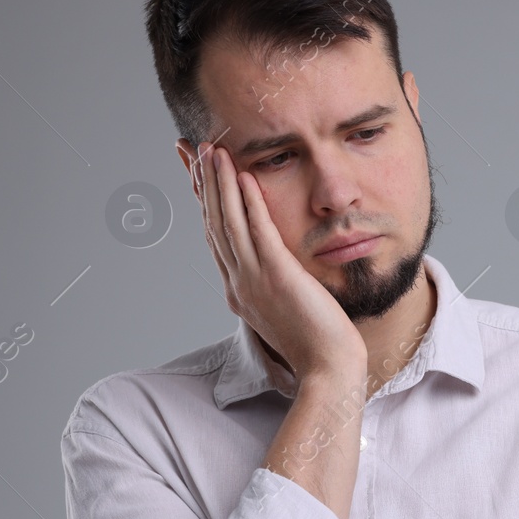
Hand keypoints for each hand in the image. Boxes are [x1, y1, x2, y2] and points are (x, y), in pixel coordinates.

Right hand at [192, 143, 366, 383]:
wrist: (328, 369)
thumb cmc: (316, 344)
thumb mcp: (285, 310)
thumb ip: (274, 286)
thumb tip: (277, 270)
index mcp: (238, 290)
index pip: (214, 236)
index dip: (203, 201)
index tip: (195, 171)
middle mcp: (238, 283)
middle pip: (212, 223)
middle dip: (201, 182)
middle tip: (191, 148)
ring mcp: (254, 280)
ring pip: (228, 222)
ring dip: (219, 183)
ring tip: (213, 150)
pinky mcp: (278, 277)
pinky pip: (258, 232)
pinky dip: (248, 204)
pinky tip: (244, 177)